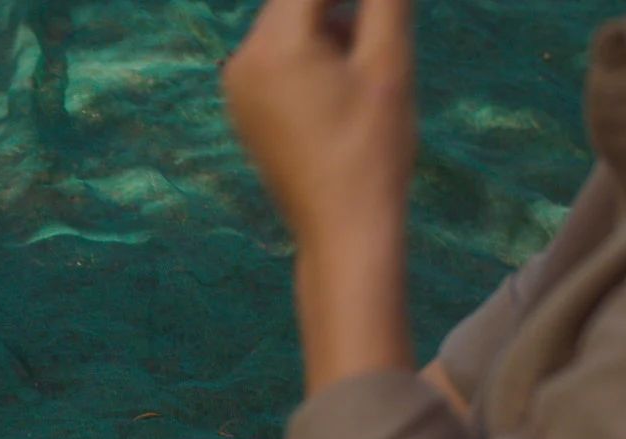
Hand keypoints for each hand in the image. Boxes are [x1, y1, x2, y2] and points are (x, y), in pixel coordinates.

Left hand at [222, 0, 415, 243]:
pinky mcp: (246, 110)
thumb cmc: (372, 147)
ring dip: (331, 26)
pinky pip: (279, 60)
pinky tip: (345, 86)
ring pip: (289, 27)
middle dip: (341, 7)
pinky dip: (312, 55)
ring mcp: (238, 89)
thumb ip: (384, 0)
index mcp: (273, 45)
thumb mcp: (387, 63)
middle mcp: (242, 61)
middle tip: (380, 31)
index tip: (378, 12)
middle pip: (295, 2)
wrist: (342, 229)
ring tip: (368, 65)